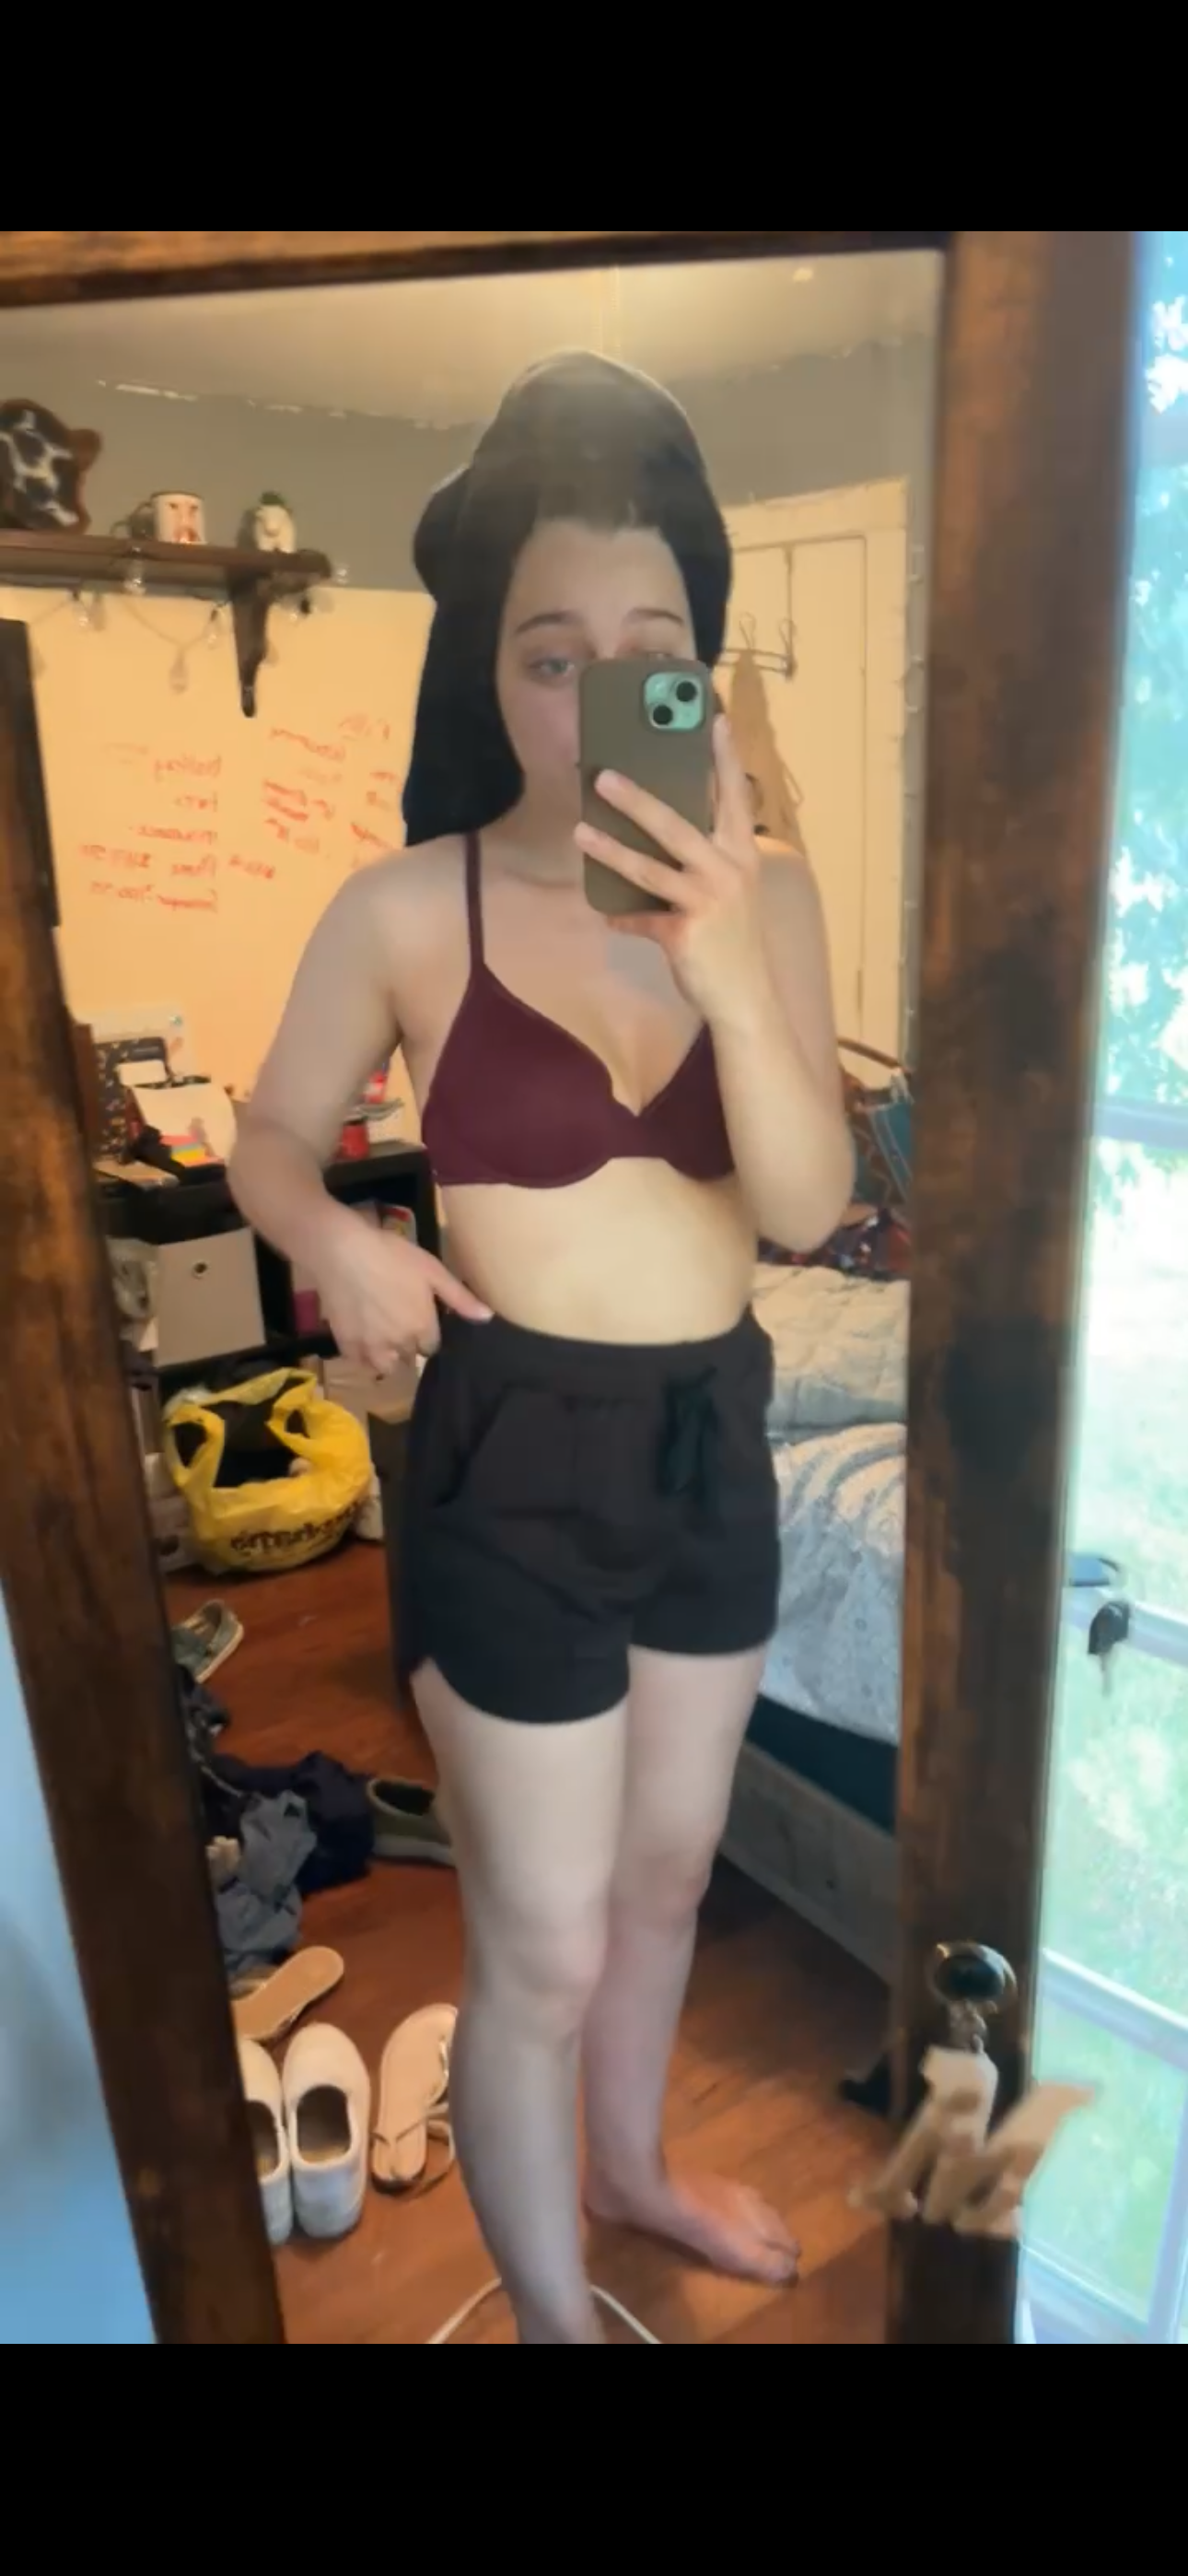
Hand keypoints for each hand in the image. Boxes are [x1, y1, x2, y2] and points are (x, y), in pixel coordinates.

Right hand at [315, 1208, 489, 1371]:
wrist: (342, 1251)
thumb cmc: (392, 1255)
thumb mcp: (432, 1270)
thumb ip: (460, 1298)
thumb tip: (488, 1318)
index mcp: (422, 1328)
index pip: (432, 1347)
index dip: (428, 1335)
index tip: (422, 1321)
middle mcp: (399, 1344)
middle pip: (409, 1356)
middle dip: (409, 1345)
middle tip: (400, 1323)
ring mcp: (370, 1347)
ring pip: (385, 1366)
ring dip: (388, 1358)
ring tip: (384, 1339)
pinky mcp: (345, 1343)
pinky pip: (358, 1362)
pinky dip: (363, 1356)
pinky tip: (363, 1339)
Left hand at [574, 716, 771, 1024]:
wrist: (747, 998)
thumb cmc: (736, 941)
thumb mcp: (731, 894)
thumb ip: (703, 864)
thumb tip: (660, 843)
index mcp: (742, 855)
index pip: (734, 795)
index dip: (724, 757)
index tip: (715, 718)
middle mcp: (729, 871)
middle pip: (677, 824)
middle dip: (638, 799)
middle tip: (603, 776)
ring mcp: (708, 901)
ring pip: (650, 868)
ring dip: (611, 849)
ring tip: (580, 832)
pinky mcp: (685, 932)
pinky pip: (642, 919)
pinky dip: (623, 917)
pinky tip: (607, 915)